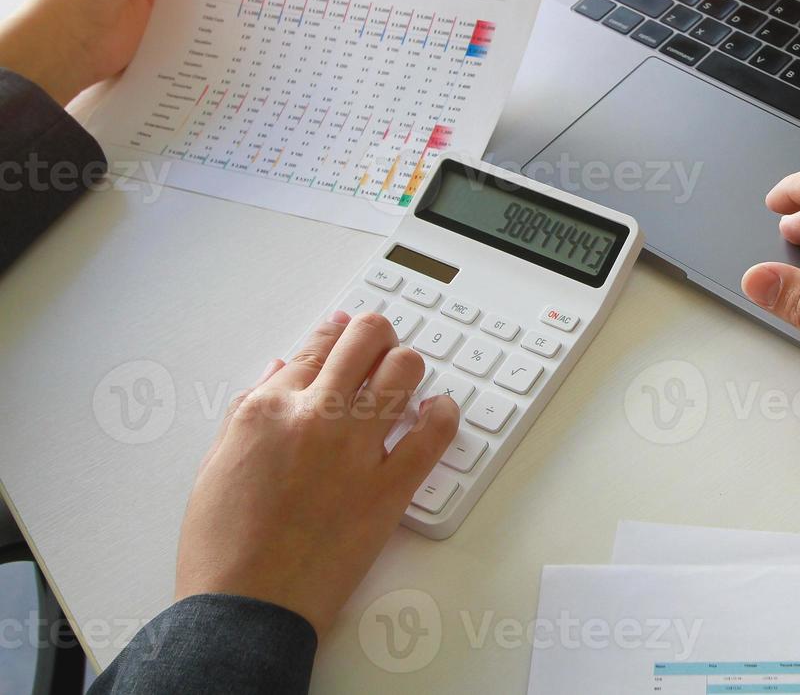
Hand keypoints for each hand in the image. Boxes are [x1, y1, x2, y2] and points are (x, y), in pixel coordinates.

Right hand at [175, 311, 458, 637]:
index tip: (346, 329)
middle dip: (377, 335)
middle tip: (379, 347)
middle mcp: (316, 417)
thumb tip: (279, 371)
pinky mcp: (390, 488)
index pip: (317, 345)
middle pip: (366, 340)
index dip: (336, 331)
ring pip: (404, 370)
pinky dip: (443, 414)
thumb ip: (249, 410)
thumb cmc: (224, 548)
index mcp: (269, 409)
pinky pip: (435, 433)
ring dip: (407, 365)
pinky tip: (437, 412)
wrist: (246, 608)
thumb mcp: (218, 464)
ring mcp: (357, 450)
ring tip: (404, 378)